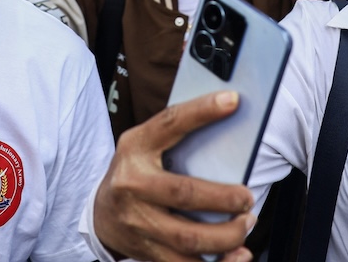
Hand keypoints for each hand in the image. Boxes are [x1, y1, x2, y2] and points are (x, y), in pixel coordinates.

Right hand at [92, 92, 255, 261]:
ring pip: (188, 237)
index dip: (202, 111)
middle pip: (183, 193)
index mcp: (135, 148)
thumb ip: (176, 136)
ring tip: (245, 225)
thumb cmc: (133, 172)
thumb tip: (228, 123)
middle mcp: (133, 185)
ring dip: (226, 236)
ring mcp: (138, 223)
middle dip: (224, 198)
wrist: (100, 214)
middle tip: (247, 199)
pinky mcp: (147, 251)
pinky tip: (237, 255)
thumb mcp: (144, 144)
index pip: (170, 123)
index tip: (232, 101)